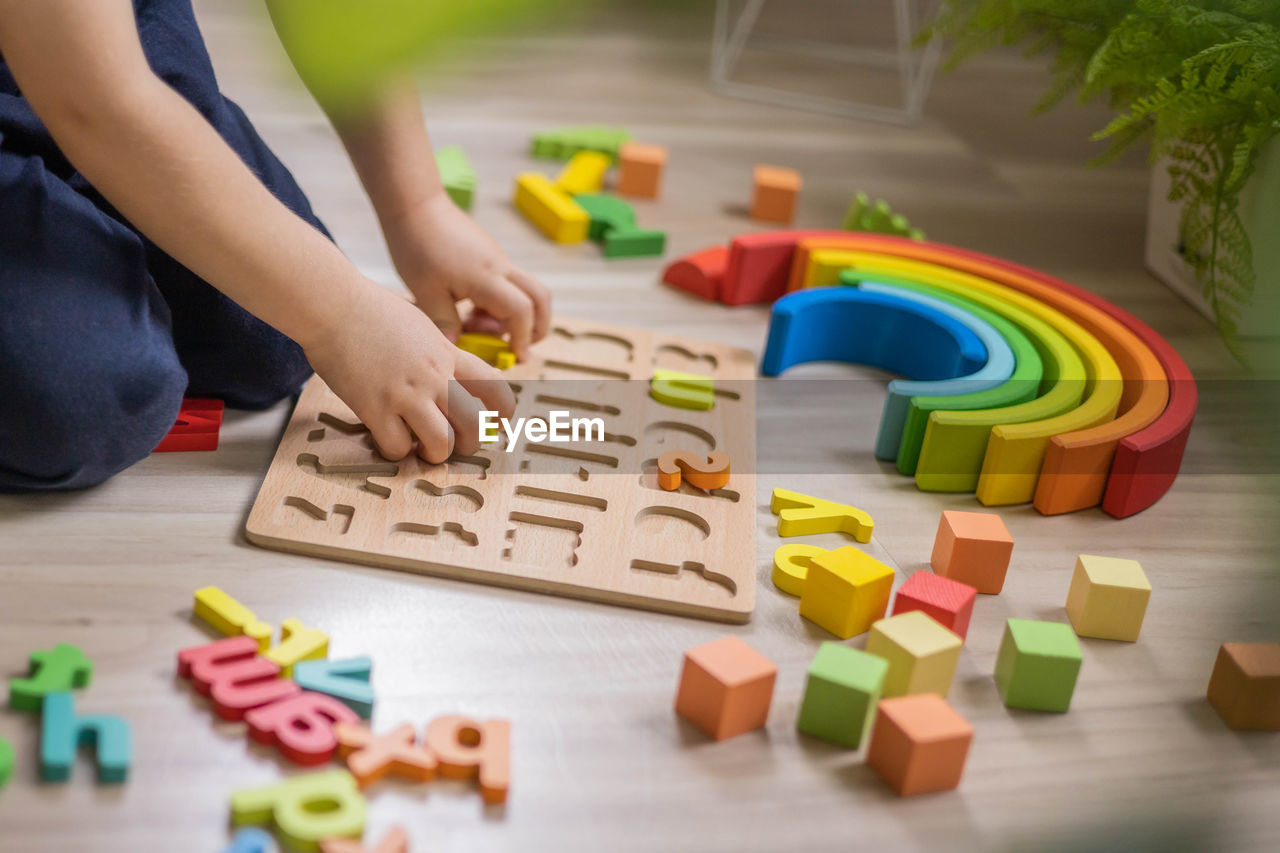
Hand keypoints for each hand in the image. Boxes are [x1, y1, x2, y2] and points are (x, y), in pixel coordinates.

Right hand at [303, 279, 515, 462]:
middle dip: (470, 443)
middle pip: (475, 424)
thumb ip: (440, 352)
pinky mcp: (374, 408)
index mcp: (448, 354)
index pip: (495, 387)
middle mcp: (434, 376)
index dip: (503, 411)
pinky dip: (396, 451)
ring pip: (441, 443)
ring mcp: (405, 394)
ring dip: (435, 453)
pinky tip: (389, 439)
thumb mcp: (421, 325)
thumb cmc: (370, 310)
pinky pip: (397, 447)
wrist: (333, 303)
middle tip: (454, 443)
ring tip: (422, 449)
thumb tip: (450, 371)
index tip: (497, 422)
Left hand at [386, 192, 550, 359]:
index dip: (522, 338)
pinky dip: (500, 304)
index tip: (515, 356)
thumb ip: (444, 324)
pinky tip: (469, 310)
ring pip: (526, 292)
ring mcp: (498, 260)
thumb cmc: (417, 244)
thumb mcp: (425, 291)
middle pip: (541, 298)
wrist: (415, 204)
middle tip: (519, 347)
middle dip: (538, 327)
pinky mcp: (491, 257)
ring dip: (513, 316)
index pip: (521, 312)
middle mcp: (500, 267)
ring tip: (476, 325)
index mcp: (486, 276)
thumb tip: (455, 351)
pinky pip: (509, 285)